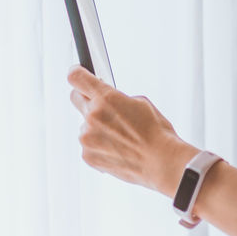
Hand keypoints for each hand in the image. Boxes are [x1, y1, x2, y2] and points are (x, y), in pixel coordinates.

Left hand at [66, 64, 196, 195]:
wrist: (160, 162)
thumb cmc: (156, 132)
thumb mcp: (141, 103)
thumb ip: (117, 98)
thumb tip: (106, 100)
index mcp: (106, 98)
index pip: (76, 77)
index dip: (76, 73)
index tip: (77, 74)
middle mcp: (92, 116)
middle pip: (76, 98)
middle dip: (87, 99)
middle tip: (102, 107)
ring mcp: (87, 137)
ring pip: (84, 125)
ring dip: (96, 127)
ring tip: (120, 137)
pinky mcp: (87, 155)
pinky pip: (88, 144)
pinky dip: (99, 145)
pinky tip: (117, 149)